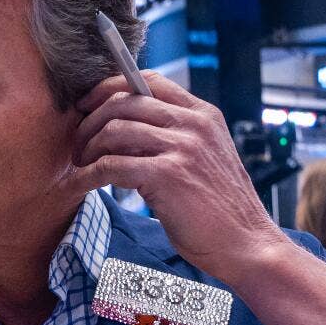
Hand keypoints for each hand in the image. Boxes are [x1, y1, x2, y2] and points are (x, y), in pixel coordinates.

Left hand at [72, 71, 287, 285]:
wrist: (246, 243)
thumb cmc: (222, 210)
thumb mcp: (206, 158)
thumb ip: (177, 138)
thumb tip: (129, 131)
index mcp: (204, 115)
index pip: (149, 81)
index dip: (111, 87)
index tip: (89, 105)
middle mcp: (194, 124)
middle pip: (126, 101)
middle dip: (91, 119)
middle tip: (78, 143)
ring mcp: (182, 148)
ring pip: (115, 129)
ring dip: (89, 147)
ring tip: (82, 165)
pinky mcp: (167, 175)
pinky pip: (113, 165)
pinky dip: (91, 174)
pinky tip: (85, 183)